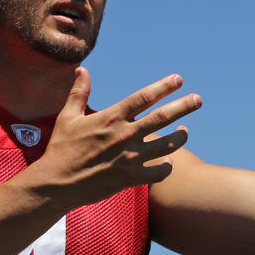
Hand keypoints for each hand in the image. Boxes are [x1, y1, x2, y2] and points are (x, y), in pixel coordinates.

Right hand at [34, 68, 201, 207]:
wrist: (56, 184)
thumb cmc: (61, 149)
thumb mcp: (68, 117)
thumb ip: (79, 92)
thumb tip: (83, 70)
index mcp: (111, 117)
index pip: (143, 98)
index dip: (163, 87)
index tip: (178, 80)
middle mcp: (124, 135)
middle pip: (162, 117)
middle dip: (183, 106)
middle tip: (198, 100)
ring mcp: (129, 158)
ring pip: (166, 145)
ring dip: (180, 137)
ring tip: (186, 132)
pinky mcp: (130, 179)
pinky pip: (158, 173)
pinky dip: (167, 167)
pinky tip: (169, 162)